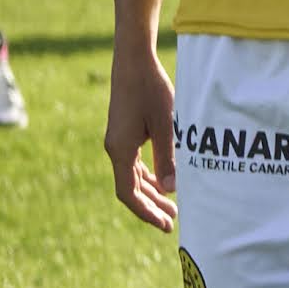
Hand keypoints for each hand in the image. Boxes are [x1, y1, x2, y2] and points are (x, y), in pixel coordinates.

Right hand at [106, 48, 178, 231]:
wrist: (134, 63)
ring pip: (134, 177)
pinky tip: (164, 183)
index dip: (146, 212)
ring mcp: (119, 142)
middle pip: (131, 189)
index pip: (129, 194)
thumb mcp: (166, 125)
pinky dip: (149, 176)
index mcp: (120, 151)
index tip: (164, 224)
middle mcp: (115, 150)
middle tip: (173, 223)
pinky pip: (135, 164)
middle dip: (151, 207)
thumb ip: (169, 158)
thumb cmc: (151, 90)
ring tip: (173, 207)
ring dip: (152, 193)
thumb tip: (172, 191)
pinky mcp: (125, 134)